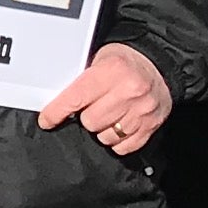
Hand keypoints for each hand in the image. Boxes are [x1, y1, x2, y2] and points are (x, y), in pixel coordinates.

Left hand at [37, 42, 175, 157]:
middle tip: (95, 106)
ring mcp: (142, 111)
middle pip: (90, 122)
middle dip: (87, 117)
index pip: (76, 98)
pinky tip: (119, 124)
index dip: (56, 112)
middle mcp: (129, 91)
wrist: (160, 66)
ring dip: (102, 129)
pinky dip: (118, 140)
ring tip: (109, 114)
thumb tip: (56, 103)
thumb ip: (81, 81)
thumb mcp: (100, 60)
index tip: (47, 120)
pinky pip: (123, 147)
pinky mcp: (151, 126)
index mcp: (112, 71)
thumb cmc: (124, 63)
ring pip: (106, 137)